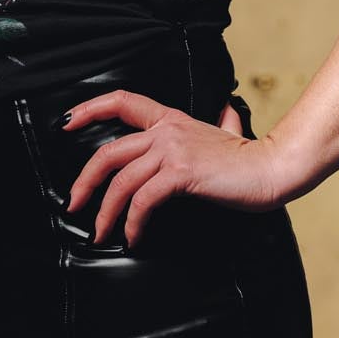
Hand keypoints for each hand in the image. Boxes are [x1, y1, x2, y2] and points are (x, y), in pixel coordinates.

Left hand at [63, 90, 280, 248]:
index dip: (89, 109)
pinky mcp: (182, 173)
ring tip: (100, 233)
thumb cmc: (249, 157)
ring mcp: (173, 150)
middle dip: (84, 182)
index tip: (66, 123)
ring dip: (105, 212)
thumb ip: (221, 121)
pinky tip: (135, 237)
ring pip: (122, 181)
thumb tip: (226, 112)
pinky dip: (133, 222)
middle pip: (109, 152)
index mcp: (171, 118)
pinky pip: (144, 199)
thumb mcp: (228, 130)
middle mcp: (167, 130)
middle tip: (73, 205)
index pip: (122, 101)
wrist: (272, 169)